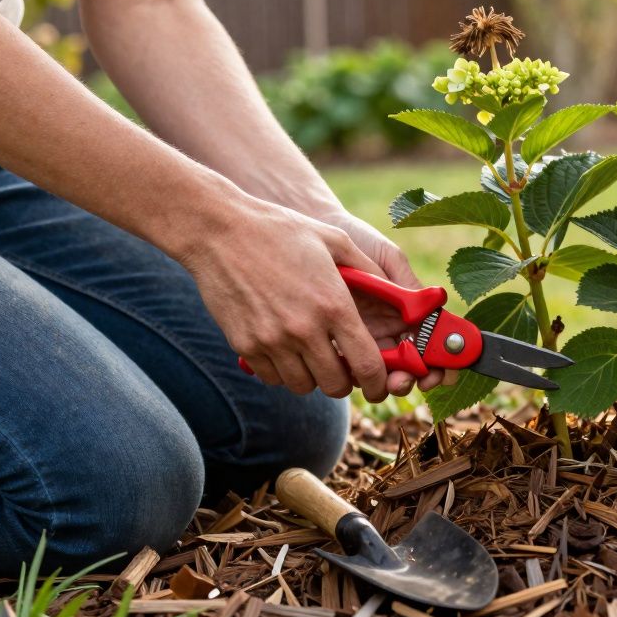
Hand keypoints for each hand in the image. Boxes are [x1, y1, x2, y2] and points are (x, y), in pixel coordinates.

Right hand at [179, 195, 390, 400]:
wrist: (218, 231)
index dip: (378, 383)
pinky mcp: (245, 346)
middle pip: (336, 385)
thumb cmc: (281, 231)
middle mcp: (305, 329)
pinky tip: (284, 349)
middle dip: (345, 381)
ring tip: (311, 354)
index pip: (367, 365)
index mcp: (334, 305)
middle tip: (342, 366)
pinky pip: (273, 378)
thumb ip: (370, 271)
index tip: (378, 384)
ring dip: (313, 377)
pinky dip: (283, 371)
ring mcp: (272, 340)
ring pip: (303, 386)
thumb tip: (398, 296)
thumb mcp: (335, 240)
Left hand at [322, 212, 449, 399]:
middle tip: (403, 380)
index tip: (440, 372)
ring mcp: (361, 339)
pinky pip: (345, 367)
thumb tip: (432, 311)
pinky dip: (351, 376)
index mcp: (408, 313)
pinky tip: (348, 369)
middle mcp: (388, 331)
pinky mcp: (335, 343)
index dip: (440, 363)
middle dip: (410, 380)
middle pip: (407, 368)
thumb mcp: (386, 256)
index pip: (431, 344)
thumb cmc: (357, 241)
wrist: (318, 233)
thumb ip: (407, 282)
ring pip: (378, 374)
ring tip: (381, 379)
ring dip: (384, 383)